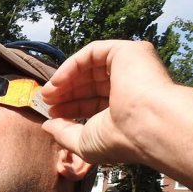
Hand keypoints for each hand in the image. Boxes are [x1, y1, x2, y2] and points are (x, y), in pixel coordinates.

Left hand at [39, 40, 174, 164]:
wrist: (146, 124)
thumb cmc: (119, 139)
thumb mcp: (84, 141)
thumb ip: (63, 133)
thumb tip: (47, 125)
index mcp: (127, 106)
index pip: (94, 101)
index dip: (71, 105)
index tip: (51, 112)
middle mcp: (132, 85)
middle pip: (90, 82)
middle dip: (66, 91)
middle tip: (46, 100)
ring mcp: (132, 66)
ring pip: (90, 66)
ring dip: (65, 78)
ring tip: (47, 93)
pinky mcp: (129, 51)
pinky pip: (93, 52)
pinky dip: (71, 65)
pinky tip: (56, 81)